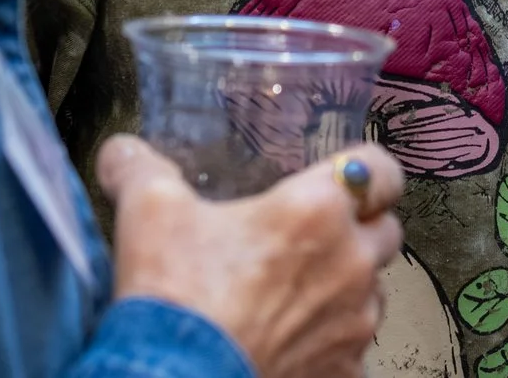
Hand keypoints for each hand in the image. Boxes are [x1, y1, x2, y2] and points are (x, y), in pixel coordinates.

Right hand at [103, 137, 404, 377]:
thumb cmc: (174, 297)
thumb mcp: (149, 214)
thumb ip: (142, 169)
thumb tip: (122, 151)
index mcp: (317, 210)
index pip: (383, 169)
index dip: (370, 170)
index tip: (348, 177)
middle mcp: (351, 261)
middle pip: (385, 231)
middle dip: (358, 231)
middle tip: (310, 240)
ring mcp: (354, 321)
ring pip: (374, 291)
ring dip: (346, 288)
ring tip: (293, 295)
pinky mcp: (346, 370)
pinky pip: (355, 348)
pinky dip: (330, 343)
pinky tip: (289, 342)